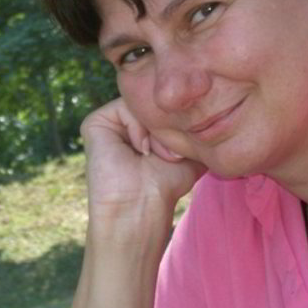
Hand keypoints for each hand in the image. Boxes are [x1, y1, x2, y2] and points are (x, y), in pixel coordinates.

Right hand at [80, 98, 206, 245]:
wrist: (142, 207)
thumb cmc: (165, 186)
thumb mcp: (189, 151)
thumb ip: (196, 128)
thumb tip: (212, 111)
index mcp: (143, 126)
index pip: (166, 103)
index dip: (180, 121)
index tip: (181, 153)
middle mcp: (126, 121)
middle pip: (154, 101)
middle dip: (169, 125)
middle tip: (172, 156)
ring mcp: (110, 122)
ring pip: (141, 103)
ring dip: (156, 130)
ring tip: (157, 156)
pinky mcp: (95, 123)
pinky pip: (124, 106)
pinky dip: (139, 127)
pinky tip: (140, 151)